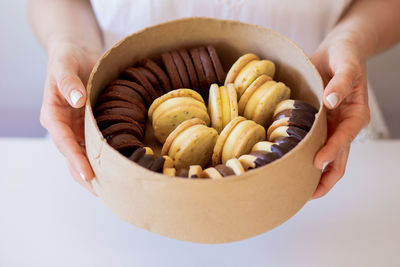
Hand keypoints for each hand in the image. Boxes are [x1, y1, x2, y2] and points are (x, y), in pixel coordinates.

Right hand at [40, 39, 100, 194]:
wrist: (77, 53)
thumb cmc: (68, 58)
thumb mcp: (65, 65)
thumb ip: (69, 83)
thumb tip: (78, 100)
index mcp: (53, 115)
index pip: (64, 142)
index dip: (75, 160)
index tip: (88, 175)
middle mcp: (64, 126)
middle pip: (74, 157)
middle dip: (87, 176)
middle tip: (106, 193)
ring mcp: (77, 128)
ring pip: (86, 156)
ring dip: (98, 172)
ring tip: (115, 188)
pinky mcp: (89, 126)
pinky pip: (96, 145)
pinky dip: (106, 158)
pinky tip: (119, 168)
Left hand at [310, 33, 370, 198]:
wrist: (340, 52)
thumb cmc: (345, 57)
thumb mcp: (346, 65)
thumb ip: (341, 82)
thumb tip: (330, 101)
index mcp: (355, 115)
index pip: (344, 139)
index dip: (331, 152)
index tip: (317, 163)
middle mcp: (344, 126)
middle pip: (339, 160)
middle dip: (324, 179)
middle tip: (305, 194)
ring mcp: (332, 128)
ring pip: (326, 159)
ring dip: (314, 176)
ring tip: (295, 189)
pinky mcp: (320, 125)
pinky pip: (313, 146)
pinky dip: (305, 158)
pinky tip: (291, 166)